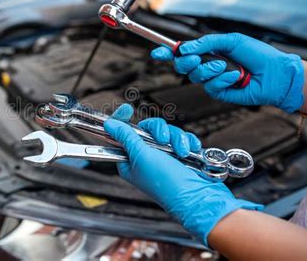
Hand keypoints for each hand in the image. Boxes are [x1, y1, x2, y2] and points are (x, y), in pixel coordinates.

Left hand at [106, 104, 261, 245]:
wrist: (197, 197)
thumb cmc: (167, 183)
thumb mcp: (141, 156)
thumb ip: (126, 137)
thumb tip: (109, 124)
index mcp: (129, 160)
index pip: (121, 134)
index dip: (122, 120)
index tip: (126, 108)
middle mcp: (145, 158)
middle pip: (147, 129)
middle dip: (159, 131)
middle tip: (163, 139)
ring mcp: (164, 156)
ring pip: (167, 132)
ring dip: (176, 139)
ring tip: (181, 152)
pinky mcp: (180, 155)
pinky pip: (182, 138)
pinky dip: (187, 142)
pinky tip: (190, 151)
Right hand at [151, 33, 303, 111]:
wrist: (274, 74)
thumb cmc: (257, 55)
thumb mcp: (231, 41)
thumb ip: (206, 42)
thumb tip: (185, 48)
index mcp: (208, 52)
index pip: (182, 52)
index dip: (167, 52)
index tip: (157, 52)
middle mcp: (207, 66)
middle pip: (182, 65)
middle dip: (186, 61)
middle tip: (197, 58)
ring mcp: (211, 80)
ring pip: (195, 76)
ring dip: (210, 70)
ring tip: (227, 67)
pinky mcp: (218, 92)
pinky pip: (210, 86)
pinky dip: (222, 80)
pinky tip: (235, 77)